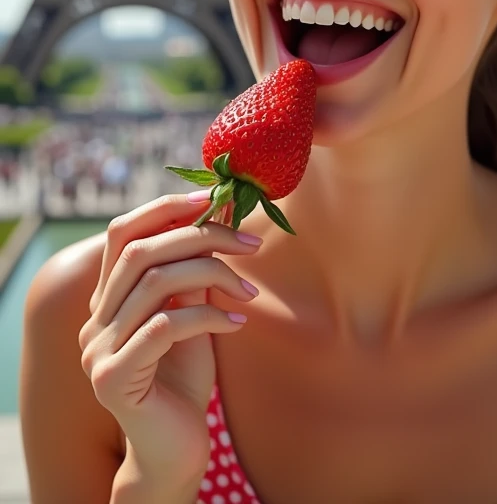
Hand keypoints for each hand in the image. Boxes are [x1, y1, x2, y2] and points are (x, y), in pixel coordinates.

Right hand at [78, 192, 261, 481]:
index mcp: (108, 299)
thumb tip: (217, 213)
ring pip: (156, 284)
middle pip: (141, 251)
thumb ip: (191, 273)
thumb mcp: (191, 314)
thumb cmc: (184, 378)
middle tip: (250, 241)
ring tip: (249, 289)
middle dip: (201, 237)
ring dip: (213, 276)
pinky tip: (237, 322)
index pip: (123, 232)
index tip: (213, 198)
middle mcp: (94, 321)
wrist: (176, 448)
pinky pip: (164, 327)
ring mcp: (97, 351)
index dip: (165, 208)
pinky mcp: (113, 379)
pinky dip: (207, 316)